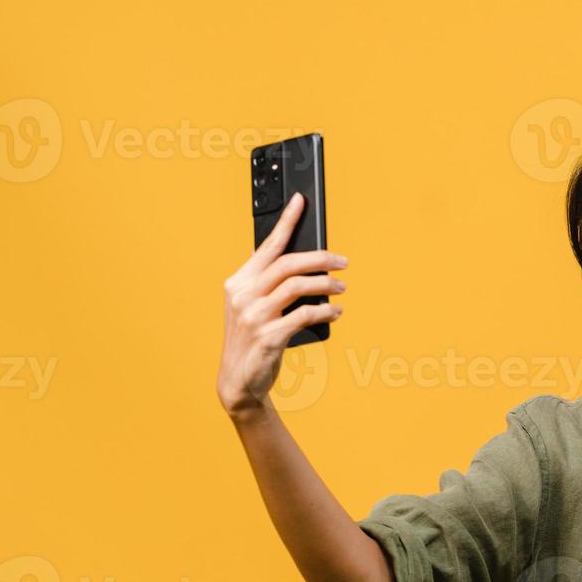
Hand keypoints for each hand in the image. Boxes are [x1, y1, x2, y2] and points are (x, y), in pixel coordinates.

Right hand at [217, 192, 346, 416]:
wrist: (239, 381)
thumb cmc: (252, 340)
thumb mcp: (253, 307)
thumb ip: (270, 285)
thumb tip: (307, 265)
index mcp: (239, 282)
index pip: (267, 245)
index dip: (286, 221)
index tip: (301, 201)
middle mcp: (244, 295)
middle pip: (288, 263)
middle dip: (320, 258)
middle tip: (342, 261)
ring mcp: (254, 315)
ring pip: (298, 286)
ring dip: (326, 284)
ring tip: (342, 287)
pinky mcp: (268, 336)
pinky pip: (304, 314)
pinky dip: (325, 310)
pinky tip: (336, 312)